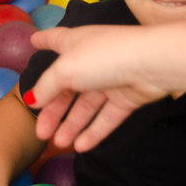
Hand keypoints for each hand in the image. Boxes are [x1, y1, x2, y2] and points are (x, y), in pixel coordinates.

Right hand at [28, 26, 171, 151]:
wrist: (153, 64)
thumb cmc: (103, 57)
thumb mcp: (64, 70)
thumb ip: (46, 87)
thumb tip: (31, 100)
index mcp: (74, 44)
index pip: (54, 40)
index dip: (43, 40)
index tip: (34, 41)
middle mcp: (90, 60)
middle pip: (66, 87)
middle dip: (52, 110)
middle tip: (41, 132)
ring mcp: (109, 80)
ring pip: (86, 106)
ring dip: (72, 125)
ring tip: (59, 143)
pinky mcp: (127, 98)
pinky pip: (107, 118)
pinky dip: (94, 132)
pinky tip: (81, 146)